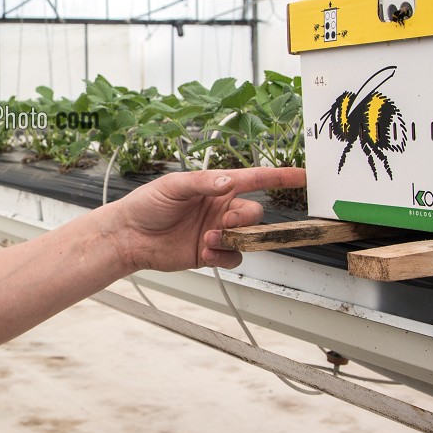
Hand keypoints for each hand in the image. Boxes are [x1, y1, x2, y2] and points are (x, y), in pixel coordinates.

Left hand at [109, 166, 305, 271]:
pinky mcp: (210, 252)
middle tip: (226, 223)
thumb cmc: (147, 204)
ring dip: (234, 240)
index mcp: (216, 187)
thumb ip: (203, 183)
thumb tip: (229, 182)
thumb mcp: (173, 186)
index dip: (279, 177)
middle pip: (254, 213)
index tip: (303, 176)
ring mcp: (217, 231)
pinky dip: (225, 256)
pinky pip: (234, 257)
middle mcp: (220, 208)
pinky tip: (205, 252)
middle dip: (246, 219)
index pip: (254, 179)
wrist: (129, 236)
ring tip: (208, 240)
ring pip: (247, 237)